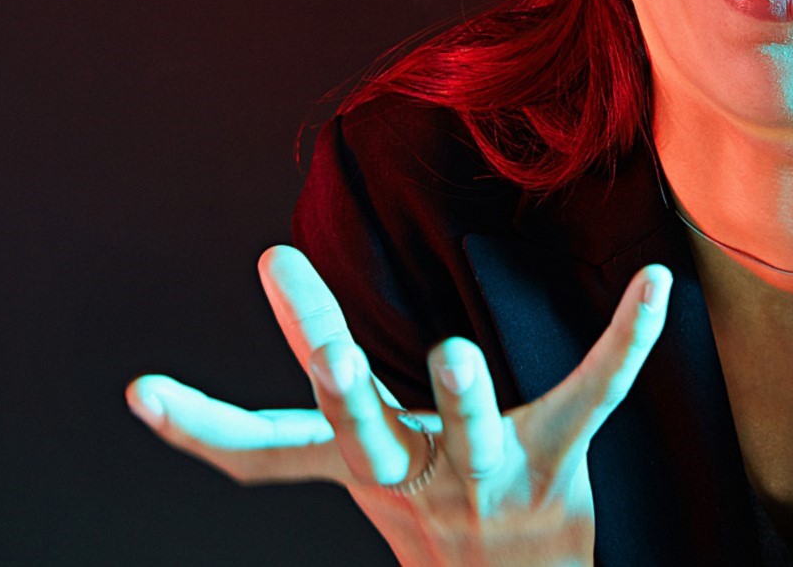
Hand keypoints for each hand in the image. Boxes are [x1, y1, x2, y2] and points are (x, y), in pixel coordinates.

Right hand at [127, 246, 671, 566]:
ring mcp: (488, 476)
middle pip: (362, 426)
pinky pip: (598, 391)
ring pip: (475, 436)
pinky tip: (655, 285)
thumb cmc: (422, 507)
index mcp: (359, 465)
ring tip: (456, 354)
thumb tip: (137, 398)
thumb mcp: (339, 471)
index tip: (143, 391)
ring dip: (463, 399)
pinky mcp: (562, 461)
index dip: (202, 426)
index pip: (266, 447)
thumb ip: (245, 439)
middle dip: (333, 380)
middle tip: (313, 331)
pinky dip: (627, 338)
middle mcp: (413, 475)